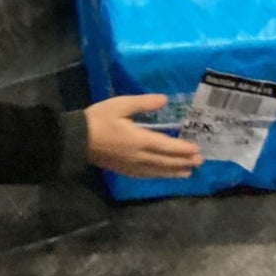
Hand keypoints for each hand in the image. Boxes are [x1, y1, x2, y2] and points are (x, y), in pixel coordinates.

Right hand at [84, 94, 203, 177]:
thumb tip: (164, 100)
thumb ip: (144, 103)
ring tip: (188, 172)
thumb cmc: (98, 119)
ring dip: (174, 172)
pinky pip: (146, 175)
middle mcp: (138, 156)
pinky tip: (162, 175)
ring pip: (157, 171)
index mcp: (139, 140)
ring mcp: (131, 165)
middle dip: (183, 162)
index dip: (182, 149)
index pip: (166, 146)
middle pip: (165, 162)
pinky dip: (158, 176)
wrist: (77, 139)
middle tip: (199, 162)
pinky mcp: (124, 170)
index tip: (197, 150)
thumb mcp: (120, 105)